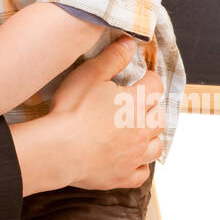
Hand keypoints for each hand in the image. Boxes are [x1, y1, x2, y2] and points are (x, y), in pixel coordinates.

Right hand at [13, 36, 165, 194]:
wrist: (59, 149)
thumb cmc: (72, 110)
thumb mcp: (90, 74)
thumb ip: (113, 58)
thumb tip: (130, 43)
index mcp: (137, 103)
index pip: (155, 85)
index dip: (149, 79)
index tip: (141, 77)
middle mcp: (141, 130)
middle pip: (159, 117)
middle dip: (152, 108)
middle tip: (137, 104)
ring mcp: (134, 156)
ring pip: (156, 146)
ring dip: (150, 137)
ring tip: (137, 132)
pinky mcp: (123, 176)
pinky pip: (142, 173)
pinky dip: (140, 166)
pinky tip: (130, 160)